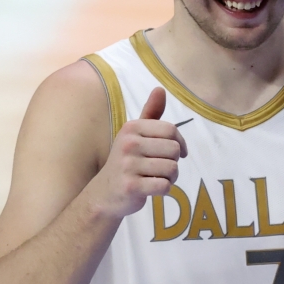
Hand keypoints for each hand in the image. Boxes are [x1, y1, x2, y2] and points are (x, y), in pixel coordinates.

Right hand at [91, 87, 187, 218]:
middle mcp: (129, 143)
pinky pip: (164, 185)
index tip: (179, 153)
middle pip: (174, 150)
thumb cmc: (126, 162)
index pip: (171, 130)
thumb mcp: (134, 135)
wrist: (103, 194)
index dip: (180, 143)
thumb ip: (150, 114)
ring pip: (172, 168)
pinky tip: (152, 188)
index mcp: (132, 128)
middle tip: (161, 168)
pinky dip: (164, 189)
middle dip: (174, 162)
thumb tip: (160, 89)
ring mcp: (129, 165)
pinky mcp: (131, 186)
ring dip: (170, 177)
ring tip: (156, 178)